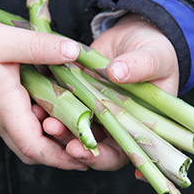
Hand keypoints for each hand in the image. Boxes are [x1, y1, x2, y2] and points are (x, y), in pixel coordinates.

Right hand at [0, 12, 86, 169]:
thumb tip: (75, 52)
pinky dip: (40, 118)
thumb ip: (40, 47)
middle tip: (86, 141)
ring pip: (26, 134)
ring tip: (77, 121)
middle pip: (32, 148)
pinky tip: (55, 101)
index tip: (85, 156)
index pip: (33, 146)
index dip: (60, 157)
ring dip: (51, 134)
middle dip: (60, 152)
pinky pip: (20, 120)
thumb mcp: (4, 39)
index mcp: (4, 106)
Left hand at [44, 13, 179, 170]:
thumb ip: (140, 66)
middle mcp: (114, 125)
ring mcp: (94, 112)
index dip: (101, 157)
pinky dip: (50, 103)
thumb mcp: (154, 57)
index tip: (82, 150)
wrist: (135, 36)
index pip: (120, 153)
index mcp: (139, 128)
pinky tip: (37, 98)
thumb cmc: (155, 52)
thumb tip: (118, 72)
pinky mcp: (78, 95)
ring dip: (57, 124)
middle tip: (52, 128)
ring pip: (73, 127)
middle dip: (69, 141)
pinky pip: (63, 104)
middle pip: (91, 145)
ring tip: (43, 114)